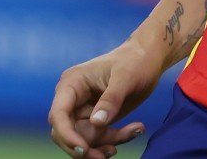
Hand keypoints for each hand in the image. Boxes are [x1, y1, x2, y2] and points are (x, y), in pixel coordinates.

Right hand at [47, 40, 156, 157]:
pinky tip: (135, 130)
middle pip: (66, 132)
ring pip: (83, 139)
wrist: (149, 58)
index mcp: (72, 83)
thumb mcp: (126, 77)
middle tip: (110, 152)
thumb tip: (96, 123)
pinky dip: (114, 139)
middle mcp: (72, 98)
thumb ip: (111, 99)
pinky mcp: (95, 118)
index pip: (58, 114)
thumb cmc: (136, 61)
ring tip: (133, 132)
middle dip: (85, 146)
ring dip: (104, 144)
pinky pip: (98, 137)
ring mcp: (83, 110)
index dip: (66, 135)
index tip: (84, 149)